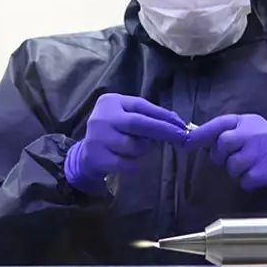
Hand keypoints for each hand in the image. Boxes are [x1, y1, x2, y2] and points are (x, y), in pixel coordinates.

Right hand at [65, 94, 186, 194]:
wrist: (85, 155)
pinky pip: (127, 163)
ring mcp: (97, 138)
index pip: (141, 105)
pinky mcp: (97, 158)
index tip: (181, 124)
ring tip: (136, 148)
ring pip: (133, 145)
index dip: (163, 115)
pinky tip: (130, 161)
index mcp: (111, 102)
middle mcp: (102, 117)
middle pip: (138, 123)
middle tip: (181, 137)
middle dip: (163, 130)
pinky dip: (135, 164)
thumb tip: (177, 123)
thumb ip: (146, 116)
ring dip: (143, 149)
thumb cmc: (113, 132)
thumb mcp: (125, 117)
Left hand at [185, 114, 266, 203]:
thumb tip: (200, 141)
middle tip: (233, 162)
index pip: (221, 123)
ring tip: (253, 170)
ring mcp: (264, 149)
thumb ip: (231, 136)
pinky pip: (245, 179)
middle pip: (223, 143)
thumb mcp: (254, 136)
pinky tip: (261, 179)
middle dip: (222, 156)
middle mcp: (256, 131)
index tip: (187, 142)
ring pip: (233, 164)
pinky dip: (249, 183)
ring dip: (238, 172)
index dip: (202, 133)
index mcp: (250, 121)